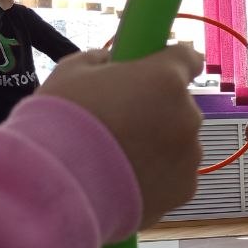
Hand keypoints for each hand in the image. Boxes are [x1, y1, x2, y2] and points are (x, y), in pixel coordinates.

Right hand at [38, 42, 203, 231]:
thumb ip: (100, 61)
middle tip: (119, 124)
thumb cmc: (60, 122)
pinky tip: (125, 181)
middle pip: (178, 106)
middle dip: (156, 111)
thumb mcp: (71, 73)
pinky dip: (157, 177)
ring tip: (116, 159)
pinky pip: (174, 175)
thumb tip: (109, 62)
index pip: (187, 58)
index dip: (172, 64)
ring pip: (178, 143)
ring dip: (157, 146)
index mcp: (164, 78)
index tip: (159, 70)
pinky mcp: (186, 189)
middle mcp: (187, 114)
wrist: (57, 186)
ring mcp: (190, 154)